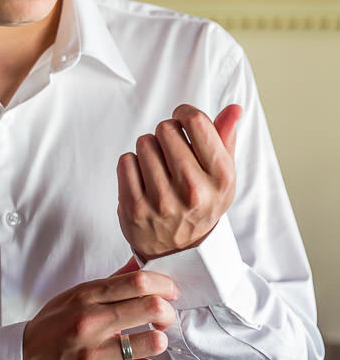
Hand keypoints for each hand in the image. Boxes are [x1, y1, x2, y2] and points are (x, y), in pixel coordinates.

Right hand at [22, 256, 177, 359]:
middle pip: (152, 307)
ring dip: (158, 341)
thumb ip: (109, 284)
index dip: (165, 284)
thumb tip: (138, 263)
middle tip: (163, 318)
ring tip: (147, 344)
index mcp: (85, 298)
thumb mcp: (72, 299)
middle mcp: (90, 323)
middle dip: (167, 312)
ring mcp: (94, 356)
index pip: (138, 281)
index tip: (171, 291)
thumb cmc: (47, 334)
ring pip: (153, 341)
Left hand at [116, 103, 241, 261]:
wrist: (179, 250)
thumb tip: (233, 108)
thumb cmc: (200, 202)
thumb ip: (226, 139)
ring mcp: (162, 201)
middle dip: (165, 134)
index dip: (184, 113)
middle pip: (166, 129)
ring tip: (158, 168)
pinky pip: (126, 161)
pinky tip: (143, 180)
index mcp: (221, 177)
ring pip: (144, 143)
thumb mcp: (221, 175)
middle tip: (170, 152)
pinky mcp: (134, 208)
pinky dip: (131, 165)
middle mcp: (194, 190)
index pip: (195, 121)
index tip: (182, 122)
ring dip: (148, 149)